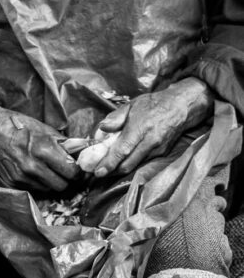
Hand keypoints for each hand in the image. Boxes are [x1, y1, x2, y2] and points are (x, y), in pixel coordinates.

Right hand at [0, 97, 78, 191]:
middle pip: (62, 185)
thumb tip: (82, 151)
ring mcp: (21, 177)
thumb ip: (64, 143)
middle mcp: (32, 166)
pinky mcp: (12, 182)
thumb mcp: (44, 128)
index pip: (72, 172)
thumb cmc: (18, 125)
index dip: (77, 170)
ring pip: (48, 189)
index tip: (76, 167)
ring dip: (51, 181)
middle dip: (65, 178)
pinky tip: (33, 170)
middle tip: (63, 170)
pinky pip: (34, 188)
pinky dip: (37, 182)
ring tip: (47, 168)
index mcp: (43, 150)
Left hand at [91, 78, 213, 177]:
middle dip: (112, 171)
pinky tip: (122, 162)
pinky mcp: (163, 153)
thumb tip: (102, 128)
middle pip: (129, 163)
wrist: (180, 107)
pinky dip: (131, 164)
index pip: (123, 149)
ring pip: (136, 166)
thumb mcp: (131, 105)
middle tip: (98, 173)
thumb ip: (115, 117)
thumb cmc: (153, 104)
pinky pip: (143, 162)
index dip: (110, 162)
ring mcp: (158, 149)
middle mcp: (150, 141)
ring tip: (106, 169)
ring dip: (120, 170)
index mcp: (141, 127)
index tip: (98, 171)